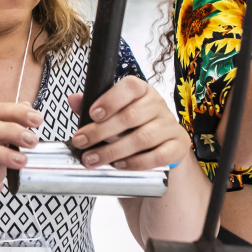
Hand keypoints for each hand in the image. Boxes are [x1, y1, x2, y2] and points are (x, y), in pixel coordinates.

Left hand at [68, 76, 188, 170]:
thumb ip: (93, 108)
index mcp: (142, 91)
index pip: (130, 87)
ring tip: (93, 159)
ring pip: (142, 138)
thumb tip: (74, 99)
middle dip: (101, 131)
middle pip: (131, 116)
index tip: (92, 114)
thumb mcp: (113, 114)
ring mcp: (170, 126)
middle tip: (81, 142)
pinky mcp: (178, 146)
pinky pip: (157, 156)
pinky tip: (118, 165)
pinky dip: (135, 162)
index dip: (110, 100)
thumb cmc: (132, 127)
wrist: (161, 147)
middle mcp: (158, 105)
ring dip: (113, 150)